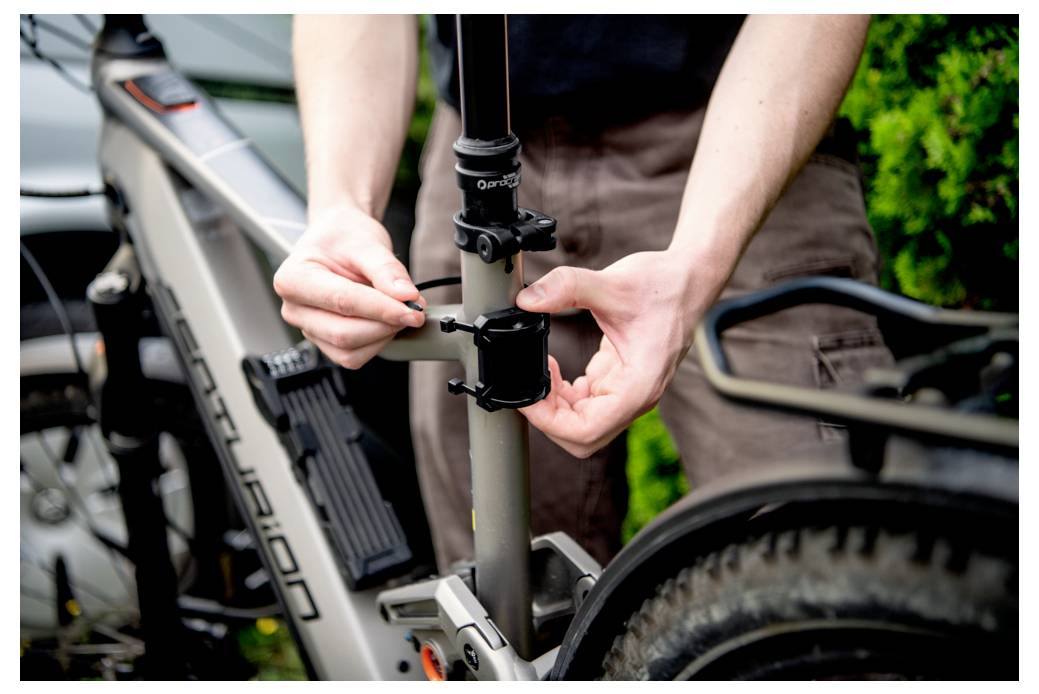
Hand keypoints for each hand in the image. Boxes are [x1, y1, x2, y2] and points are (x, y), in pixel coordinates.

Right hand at [273, 205, 424, 368]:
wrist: (338, 239)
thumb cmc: (344, 237)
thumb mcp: (367, 242)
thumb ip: (387, 270)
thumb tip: (406, 296)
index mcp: (293, 279)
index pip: (343, 301)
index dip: (382, 308)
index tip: (411, 309)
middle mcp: (295, 308)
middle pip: (343, 334)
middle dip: (384, 325)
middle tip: (412, 310)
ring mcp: (308, 328)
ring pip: (349, 353)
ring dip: (382, 337)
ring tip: (398, 311)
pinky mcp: (324, 342)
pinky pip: (353, 357)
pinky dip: (376, 344)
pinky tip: (386, 322)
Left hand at [516, 250, 720, 457]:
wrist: (690, 278)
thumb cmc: (664, 286)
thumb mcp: (612, 284)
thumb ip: (566, 288)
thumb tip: (527, 300)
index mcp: (639, 387)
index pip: (586, 431)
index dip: (549, 421)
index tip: (528, 397)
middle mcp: (636, 397)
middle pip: (582, 437)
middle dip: (550, 418)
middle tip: (531, 385)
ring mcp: (628, 391)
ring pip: (583, 423)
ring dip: (556, 407)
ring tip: (542, 372)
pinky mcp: (620, 380)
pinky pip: (587, 403)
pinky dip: (565, 394)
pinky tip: (555, 368)